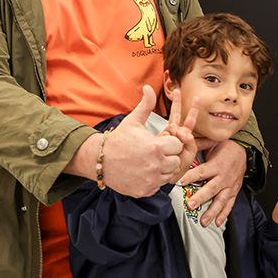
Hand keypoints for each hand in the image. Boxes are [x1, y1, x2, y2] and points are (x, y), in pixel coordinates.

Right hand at [81, 86, 196, 197]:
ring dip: (163, 168)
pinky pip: (158, 185)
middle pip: (175, 160)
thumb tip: (148, 87)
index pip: (178, 145)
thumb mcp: (133, 121)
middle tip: (154, 152)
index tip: (160, 142)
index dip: (170, 142)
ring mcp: (151, 179)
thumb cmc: (118, 141)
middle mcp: (155, 165)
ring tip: (149, 161)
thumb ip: (146, 105)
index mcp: (156, 147)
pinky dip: (154, 180)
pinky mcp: (145, 190)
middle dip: (168, 156)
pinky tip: (144, 171)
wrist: (100, 160)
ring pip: (169, 174)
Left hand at [177, 138, 246, 226]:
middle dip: (201, 198)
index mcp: (217, 164)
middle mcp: (223, 177)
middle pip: (211, 189)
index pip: (202, 171)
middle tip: (191, 204)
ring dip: (212, 211)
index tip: (181, 181)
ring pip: (221, 200)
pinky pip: (229, 204)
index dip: (191, 176)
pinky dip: (224, 214)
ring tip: (203, 221)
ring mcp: (229, 186)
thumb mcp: (213, 142)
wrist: (245, 153)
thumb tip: (184, 138)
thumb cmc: (227, 148)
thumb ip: (199, 143)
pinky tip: (217, 222)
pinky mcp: (233, 191)